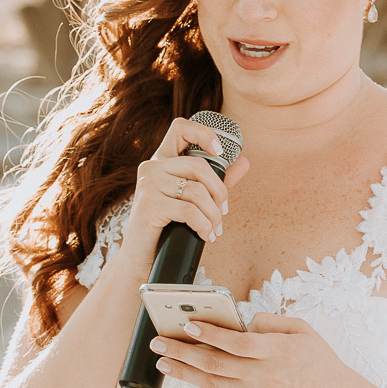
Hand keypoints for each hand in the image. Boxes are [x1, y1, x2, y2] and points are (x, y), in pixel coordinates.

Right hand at [115, 117, 249, 273]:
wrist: (142, 259)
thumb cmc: (168, 227)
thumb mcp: (194, 200)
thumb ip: (217, 180)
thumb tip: (244, 161)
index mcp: (162, 161)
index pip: (180, 128)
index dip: (204, 133)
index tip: (220, 150)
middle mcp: (152, 167)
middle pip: (198, 165)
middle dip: (220, 191)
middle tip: (223, 212)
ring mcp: (148, 185)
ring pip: (196, 191)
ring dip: (213, 215)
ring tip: (214, 229)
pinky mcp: (148, 206)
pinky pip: (188, 210)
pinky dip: (203, 225)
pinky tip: (205, 235)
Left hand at [149, 313, 359, 387]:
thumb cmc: (320, 362)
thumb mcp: (303, 331)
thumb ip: (271, 322)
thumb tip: (242, 322)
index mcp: (278, 352)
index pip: (237, 343)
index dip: (211, 333)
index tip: (188, 324)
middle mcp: (266, 377)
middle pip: (216, 364)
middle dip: (183, 352)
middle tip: (159, 343)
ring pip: (213, 384)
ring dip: (185, 372)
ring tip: (164, 361)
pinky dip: (208, 384)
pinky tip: (193, 374)